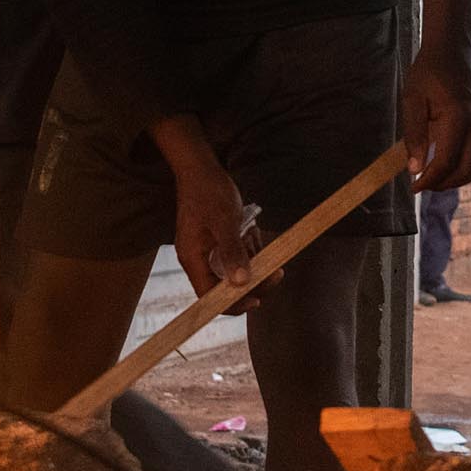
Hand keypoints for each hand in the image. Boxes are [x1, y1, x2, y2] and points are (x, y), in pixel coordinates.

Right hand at [166, 136, 264, 309]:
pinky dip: (249, 248)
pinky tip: (252, 231)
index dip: (232, 303)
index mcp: (193, 259)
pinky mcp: (215, 242)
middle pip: (225, 286)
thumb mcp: (224, 220)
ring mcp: (207, 251)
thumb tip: (241, 281)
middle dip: (252, 280)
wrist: (200, 168)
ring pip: (234, 270)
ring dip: (253, 260)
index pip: (209, 296)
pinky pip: (236, 255)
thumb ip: (232, 251)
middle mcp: (198, 259)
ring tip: (256, 236)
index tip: (257, 300)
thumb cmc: (209, 191)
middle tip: (277, 272)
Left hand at [402, 38, 470, 190]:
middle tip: (423, 184)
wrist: (454, 48)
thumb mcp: (412, 99)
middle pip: (467, 170)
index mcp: (459, 114)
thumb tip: (415, 169)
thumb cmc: (428, 71)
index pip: (446, 161)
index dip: (429, 179)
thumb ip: (414, 135)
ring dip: (459, 179)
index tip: (413, 186)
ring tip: (436, 178)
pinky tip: (450, 165)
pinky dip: (469, 167)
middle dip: (444, 184)